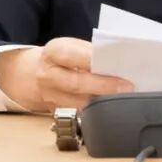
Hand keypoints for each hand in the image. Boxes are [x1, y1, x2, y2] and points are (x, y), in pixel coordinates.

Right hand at [0, 38, 132, 111]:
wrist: (35, 74)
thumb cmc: (62, 58)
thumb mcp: (72, 47)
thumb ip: (90, 53)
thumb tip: (116, 62)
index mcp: (52, 53)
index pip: (73, 56)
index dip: (94, 61)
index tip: (115, 65)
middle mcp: (48, 76)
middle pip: (76, 83)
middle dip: (103, 86)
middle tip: (125, 87)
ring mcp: (51, 97)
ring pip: (79, 103)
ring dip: (103, 102)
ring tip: (123, 98)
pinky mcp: (58, 112)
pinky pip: (80, 114)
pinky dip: (97, 111)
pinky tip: (111, 108)